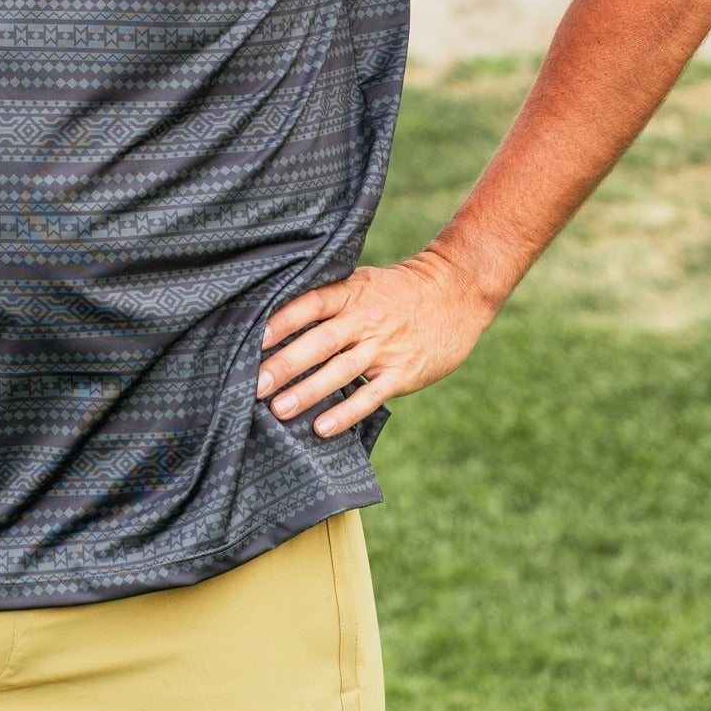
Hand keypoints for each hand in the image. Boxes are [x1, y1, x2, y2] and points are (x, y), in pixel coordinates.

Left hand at [256, 250, 495, 439]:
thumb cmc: (399, 291)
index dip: (281, 322)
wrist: (456, 293)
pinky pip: (369, 395)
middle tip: (255, 385)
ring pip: (339, 371)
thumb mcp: (364, 282)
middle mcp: (364, 319)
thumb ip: (331, 300)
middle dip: (285, 365)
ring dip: (307, 392)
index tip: (254, 340)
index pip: (310, 305)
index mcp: (351, 293)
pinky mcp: (402, 372)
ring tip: (278, 409)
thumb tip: (281, 321)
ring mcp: (384, 347)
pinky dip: (345, 412)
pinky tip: (321, 427)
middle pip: (318, 342)